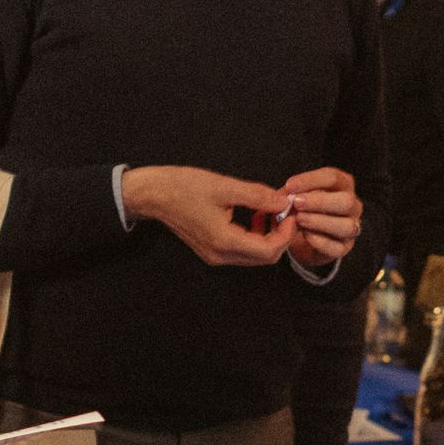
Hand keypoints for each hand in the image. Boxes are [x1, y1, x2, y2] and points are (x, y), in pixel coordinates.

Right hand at [122, 164, 288, 266]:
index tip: (290, 213)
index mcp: (224, 241)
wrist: (153, 195)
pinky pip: (242, 250)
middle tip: (284, 212)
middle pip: (264, 257)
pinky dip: (254, 236)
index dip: (286, 233)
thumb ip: (257, 196)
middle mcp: (220, 255)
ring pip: (254, 256)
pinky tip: (254, 215)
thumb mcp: (224, 186)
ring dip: (268, 236)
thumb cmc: (183, 187)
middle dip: (280, 236)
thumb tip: (282, 202)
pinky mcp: (212, 250)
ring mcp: (215, 255)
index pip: (269, 250)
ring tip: (269, 211)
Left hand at [271, 165, 362, 269]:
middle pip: (346, 201)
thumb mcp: (296, 196)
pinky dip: (321, 241)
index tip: (290, 186)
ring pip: (347, 225)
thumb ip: (293, 193)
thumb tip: (286, 195)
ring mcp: (351, 227)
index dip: (311, 180)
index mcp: (342, 185)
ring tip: (299, 219)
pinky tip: (306, 235)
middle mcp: (352, 205)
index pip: (333, 178)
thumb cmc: (302, 209)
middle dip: (320, 201)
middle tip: (296, 203)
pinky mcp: (345, 247)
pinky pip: (338, 247)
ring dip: (321, 222)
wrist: (303, 237)